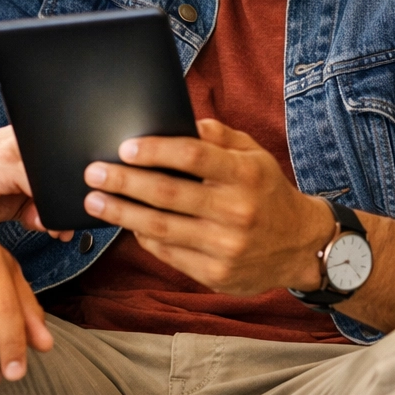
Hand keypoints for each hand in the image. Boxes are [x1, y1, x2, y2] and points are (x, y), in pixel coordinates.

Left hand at [81, 118, 333, 293]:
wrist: (300, 246)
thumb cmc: (267, 191)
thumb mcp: (253, 154)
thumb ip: (218, 136)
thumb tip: (180, 119)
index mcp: (245, 174)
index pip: (194, 156)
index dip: (156, 150)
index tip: (124, 147)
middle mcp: (237, 211)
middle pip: (169, 194)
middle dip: (125, 182)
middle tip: (93, 172)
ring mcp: (226, 247)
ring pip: (161, 228)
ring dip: (122, 213)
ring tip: (94, 201)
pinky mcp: (216, 274)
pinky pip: (168, 253)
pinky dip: (143, 237)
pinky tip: (125, 224)